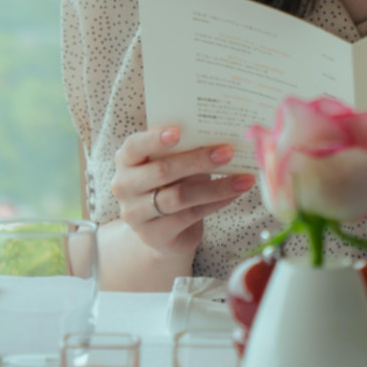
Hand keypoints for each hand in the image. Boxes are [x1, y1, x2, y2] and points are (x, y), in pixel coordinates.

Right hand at [110, 127, 256, 257]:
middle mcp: (124, 186)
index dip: (155, 139)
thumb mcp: (171, 162)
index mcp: (126, 160)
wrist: (163, 229)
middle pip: (162, 171)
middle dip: (198, 160)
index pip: (134, 147)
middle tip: (227, 152)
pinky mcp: (154, 235)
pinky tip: (234, 194)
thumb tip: (220, 137)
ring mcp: (136, 214)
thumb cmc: (170, 183)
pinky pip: (189, 216)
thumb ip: (184, 149)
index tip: (179, 131)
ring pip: (179, 197)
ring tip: (242, 179)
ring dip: (215, 187)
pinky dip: (216, 203)